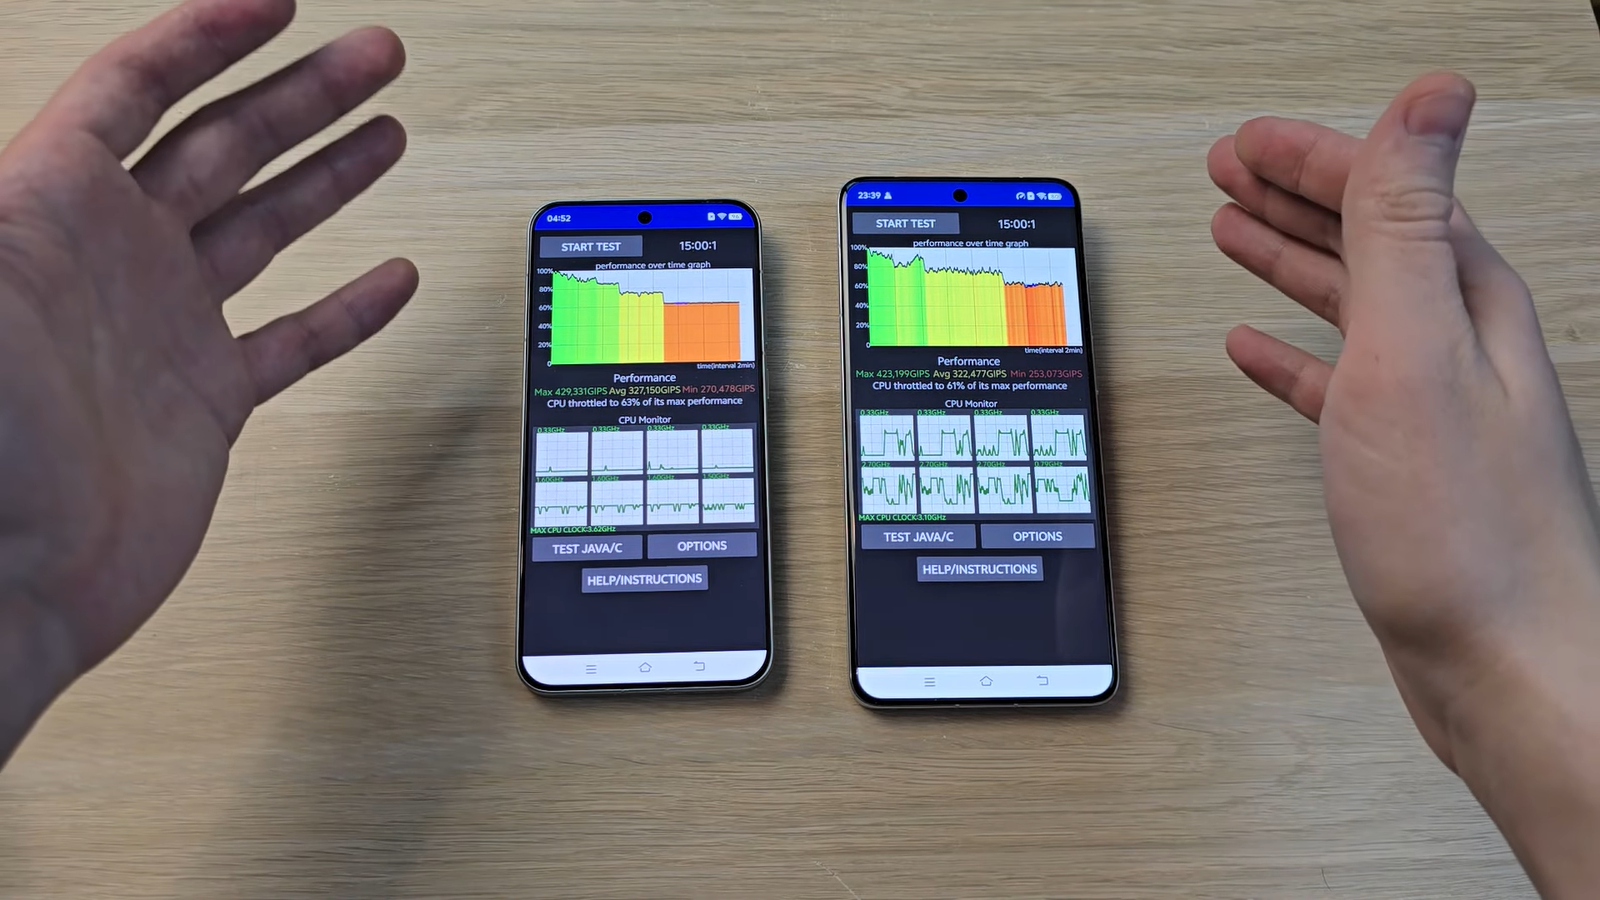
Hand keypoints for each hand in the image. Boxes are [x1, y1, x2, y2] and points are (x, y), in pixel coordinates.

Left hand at [0, 0, 415, 759]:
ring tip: (386, 129)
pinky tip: (386, 276)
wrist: (5, 593)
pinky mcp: (204, 401)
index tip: (272, 4)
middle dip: (301, 91)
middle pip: (224, 144)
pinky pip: (292, 339)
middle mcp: (112, 261)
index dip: (204, 36)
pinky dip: (346, 308)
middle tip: (371, 53)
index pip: (135, 92)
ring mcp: (162, 330)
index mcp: (48, 215)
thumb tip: (1, 154)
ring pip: (266, 226)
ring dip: (329, 173)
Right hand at [1209, 73, 1599, 893]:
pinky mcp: (1402, 458)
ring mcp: (1432, 400)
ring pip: (1350, 301)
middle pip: (1368, 237)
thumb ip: (1407, 223)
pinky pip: (1335, 378)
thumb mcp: (1416, 350)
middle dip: (1296, 193)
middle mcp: (1457, 341)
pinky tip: (1259, 351)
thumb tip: (1428, 99)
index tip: (1247, 141)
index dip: (1310, 155)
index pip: (1385, 191)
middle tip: (1235, 168)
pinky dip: (1290, 354)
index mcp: (1463, 301)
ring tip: (1238, 231)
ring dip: (1291, 259)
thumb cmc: (1463, 530)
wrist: (1501, 664)